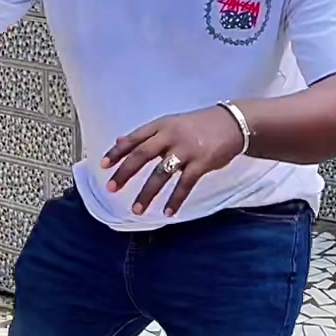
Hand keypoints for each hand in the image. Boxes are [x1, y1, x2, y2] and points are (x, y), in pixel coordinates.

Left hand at [102, 105, 244, 215]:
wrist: (233, 123)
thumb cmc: (200, 125)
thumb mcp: (171, 123)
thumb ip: (147, 134)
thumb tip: (119, 141)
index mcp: (162, 125)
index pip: (134, 138)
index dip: (117, 151)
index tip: (102, 165)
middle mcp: (171, 135)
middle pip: (142, 155)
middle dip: (125, 172)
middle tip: (111, 188)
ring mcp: (186, 149)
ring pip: (161, 173)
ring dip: (147, 192)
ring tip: (136, 209)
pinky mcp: (202, 162)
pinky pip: (185, 184)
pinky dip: (175, 199)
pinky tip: (167, 212)